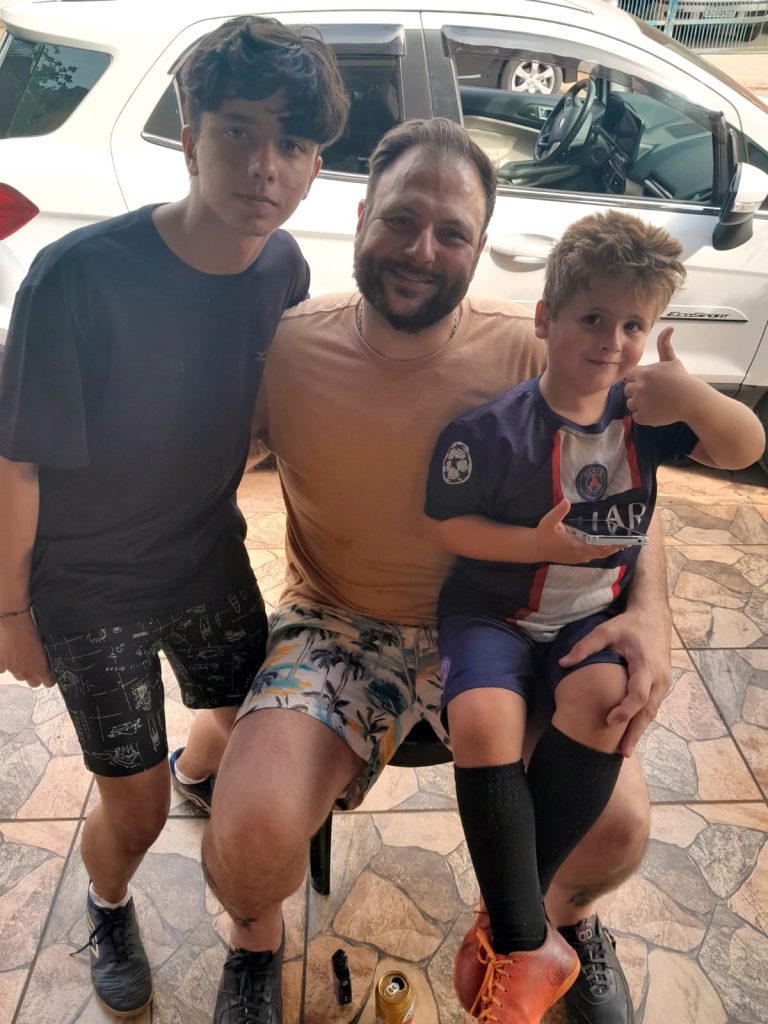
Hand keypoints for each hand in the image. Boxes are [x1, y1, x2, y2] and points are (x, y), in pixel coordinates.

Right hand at [0, 613, 53, 686]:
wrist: (13, 623)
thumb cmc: (33, 631)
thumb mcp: (44, 646)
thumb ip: (44, 659)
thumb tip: (45, 662)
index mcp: (40, 670)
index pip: (48, 683)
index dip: (49, 678)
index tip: (50, 672)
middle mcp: (26, 673)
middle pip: (33, 683)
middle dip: (35, 676)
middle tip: (35, 664)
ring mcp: (12, 670)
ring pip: (19, 676)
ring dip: (21, 670)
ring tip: (21, 657)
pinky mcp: (0, 665)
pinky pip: (4, 669)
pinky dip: (6, 664)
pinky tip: (8, 655)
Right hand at [534, 498, 618, 563]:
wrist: (534, 548)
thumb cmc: (542, 534)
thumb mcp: (549, 521)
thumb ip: (559, 511)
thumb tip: (567, 500)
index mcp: (575, 545)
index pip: (597, 548)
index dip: (610, 546)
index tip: (621, 543)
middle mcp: (578, 554)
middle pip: (600, 553)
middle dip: (612, 548)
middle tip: (625, 543)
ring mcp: (576, 558)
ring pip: (596, 556)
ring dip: (606, 551)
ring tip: (617, 545)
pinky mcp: (573, 559)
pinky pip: (590, 557)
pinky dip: (598, 553)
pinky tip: (601, 547)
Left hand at [559, 605, 670, 756]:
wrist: (654, 617)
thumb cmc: (629, 624)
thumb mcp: (605, 630)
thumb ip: (585, 646)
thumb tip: (563, 663)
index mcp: (645, 665)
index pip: (638, 694)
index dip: (625, 710)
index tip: (609, 720)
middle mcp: (659, 677)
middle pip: (649, 710)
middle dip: (636, 732)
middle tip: (622, 752)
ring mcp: (664, 681)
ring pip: (652, 711)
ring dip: (640, 729)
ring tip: (625, 749)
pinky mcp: (662, 683)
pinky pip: (653, 705)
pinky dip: (642, 719)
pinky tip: (631, 732)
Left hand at [624, 328, 700, 426]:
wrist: (692, 400)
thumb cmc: (681, 379)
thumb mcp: (671, 360)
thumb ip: (664, 345)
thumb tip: (669, 327)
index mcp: (643, 373)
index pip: (628, 377)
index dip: (636, 380)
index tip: (649, 383)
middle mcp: (639, 387)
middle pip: (628, 391)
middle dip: (637, 392)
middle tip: (653, 394)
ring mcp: (640, 403)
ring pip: (630, 404)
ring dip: (639, 405)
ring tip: (655, 402)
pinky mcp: (644, 417)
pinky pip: (636, 417)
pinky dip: (644, 416)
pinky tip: (656, 411)